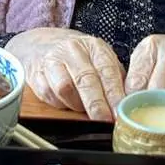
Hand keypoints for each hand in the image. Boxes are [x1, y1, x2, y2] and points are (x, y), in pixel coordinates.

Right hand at [5, 28, 125, 121]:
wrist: (41, 44)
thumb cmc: (77, 56)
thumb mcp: (99, 59)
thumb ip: (114, 77)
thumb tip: (128, 101)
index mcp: (93, 46)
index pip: (106, 70)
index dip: (114, 93)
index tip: (119, 111)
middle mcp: (72, 50)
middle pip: (86, 80)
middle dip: (97, 105)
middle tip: (105, 120)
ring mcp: (52, 60)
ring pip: (65, 88)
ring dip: (76, 105)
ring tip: (84, 111)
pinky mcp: (36, 73)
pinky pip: (48, 94)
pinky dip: (59, 104)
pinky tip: (66, 104)